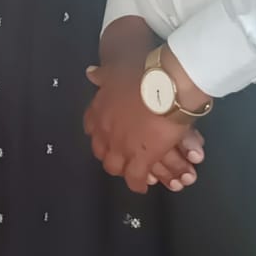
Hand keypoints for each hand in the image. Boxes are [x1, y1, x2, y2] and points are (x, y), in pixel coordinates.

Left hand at [83, 62, 195, 193]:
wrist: (165, 86)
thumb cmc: (143, 74)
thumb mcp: (117, 70)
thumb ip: (103, 75)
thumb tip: (90, 73)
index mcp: (99, 109)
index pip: (91, 128)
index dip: (100, 134)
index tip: (107, 135)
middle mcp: (105, 130)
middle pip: (101, 151)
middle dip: (110, 154)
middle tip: (121, 155)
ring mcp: (121, 147)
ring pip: (114, 167)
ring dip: (122, 169)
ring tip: (131, 171)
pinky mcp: (141, 159)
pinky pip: (135, 178)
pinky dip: (138, 184)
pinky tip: (142, 185)